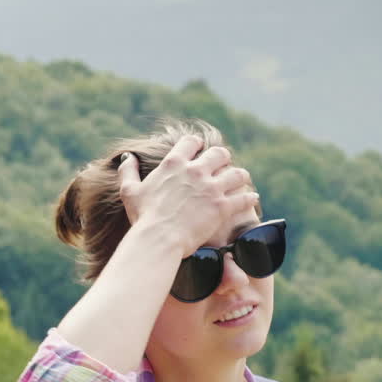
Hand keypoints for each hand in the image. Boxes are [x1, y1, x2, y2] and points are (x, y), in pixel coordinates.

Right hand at [117, 135, 257, 253]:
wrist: (158, 239)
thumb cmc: (143, 217)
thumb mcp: (130, 191)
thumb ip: (128, 171)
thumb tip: (128, 157)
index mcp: (174, 164)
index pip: (192, 142)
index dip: (198, 145)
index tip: (200, 149)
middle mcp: (195, 171)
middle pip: (219, 153)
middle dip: (223, 158)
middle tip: (223, 166)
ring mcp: (211, 188)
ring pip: (237, 173)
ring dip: (240, 176)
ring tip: (242, 180)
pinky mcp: (222, 206)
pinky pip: (244, 197)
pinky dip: (249, 198)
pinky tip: (252, 198)